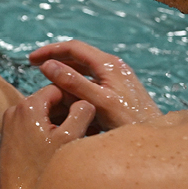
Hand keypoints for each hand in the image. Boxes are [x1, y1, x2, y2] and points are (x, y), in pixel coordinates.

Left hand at [0, 84, 91, 188]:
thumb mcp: (69, 138)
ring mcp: (11, 125)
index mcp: (28, 106)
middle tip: (90, 127)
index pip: (59, 89)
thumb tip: (87, 101)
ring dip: (61, 124)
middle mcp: (15, 111)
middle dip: (70, 112)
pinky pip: (34, 127)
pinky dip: (49, 133)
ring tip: (80, 139)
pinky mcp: (10, 139)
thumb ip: (82, 112)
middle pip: (50, 102)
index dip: (77, 98)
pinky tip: (64, 148)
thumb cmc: (42, 170)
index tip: (92, 112)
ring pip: (43, 116)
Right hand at [29, 40, 160, 131]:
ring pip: (85, 69)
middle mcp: (114, 66)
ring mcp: (118, 78)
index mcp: (109, 64)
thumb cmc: (130, 123)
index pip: (73, 48)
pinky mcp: (120, 90)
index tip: (31, 60)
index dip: (50, 51)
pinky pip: (92, 81)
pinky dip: (76, 84)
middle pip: (78, 56)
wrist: (156, 140)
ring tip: (47, 81)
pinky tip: (68, 96)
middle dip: (56, 59)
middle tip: (34, 67)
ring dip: (65, 72)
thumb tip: (48, 66)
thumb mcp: (98, 103)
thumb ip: (74, 83)